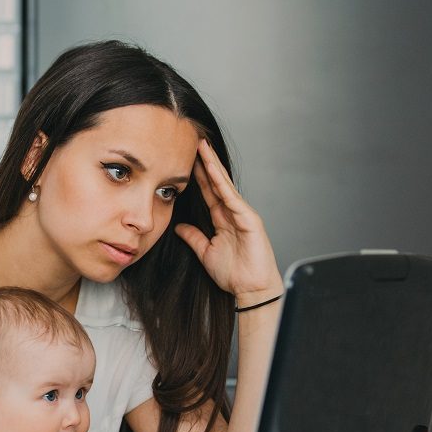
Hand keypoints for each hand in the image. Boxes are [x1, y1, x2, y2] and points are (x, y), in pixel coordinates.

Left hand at [174, 139, 283, 305]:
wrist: (251, 289)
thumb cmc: (235, 273)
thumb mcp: (205, 252)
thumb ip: (193, 237)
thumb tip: (180, 227)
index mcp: (222, 219)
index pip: (207, 191)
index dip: (196, 175)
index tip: (184, 159)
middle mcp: (232, 213)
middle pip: (215, 182)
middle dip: (205, 162)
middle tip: (194, 142)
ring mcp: (242, 214)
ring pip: (224, 185)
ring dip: (213, 166)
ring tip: (202, 147)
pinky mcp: (249, 220)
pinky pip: (232, 198)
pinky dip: (222, 183)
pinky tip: (212, 170)